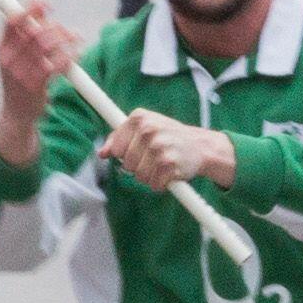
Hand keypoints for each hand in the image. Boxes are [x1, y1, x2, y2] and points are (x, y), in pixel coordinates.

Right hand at [0, 0, 79, 164]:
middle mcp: (8, 61)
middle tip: (63, 29)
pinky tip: (76, 51)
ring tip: (73, 37)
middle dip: (53, 26)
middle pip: (33, 31)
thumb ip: (23, 37)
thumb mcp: (12, 58)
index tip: (45, 3)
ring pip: (47, 45)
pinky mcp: (36, 86)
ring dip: (64, 37)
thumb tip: (41, 10)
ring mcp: (21, 74)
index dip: (30, 9)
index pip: (12, 22)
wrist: (16, 116)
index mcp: (1, 50)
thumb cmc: (18, 81)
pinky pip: (57, 64)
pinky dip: (70, 54)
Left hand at [103, 109, 237, 197]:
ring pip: (139, 176)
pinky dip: (161, 184)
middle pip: (126, 164)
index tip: (138, 152)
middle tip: (154, 158)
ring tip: (162, 164)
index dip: (125, 155)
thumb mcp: (145, 128)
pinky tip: (170, 173)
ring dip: (150, 176)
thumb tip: (102, 153)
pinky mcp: (169, 163)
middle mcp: (148, 129)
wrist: (201, 146)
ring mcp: (159, 146)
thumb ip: (120, 138)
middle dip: (139, 166)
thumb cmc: (169, 137)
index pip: (116, 148)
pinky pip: (154, 184)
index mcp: (139, 118)